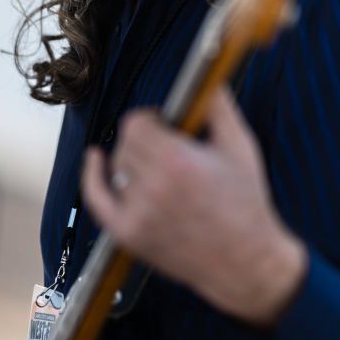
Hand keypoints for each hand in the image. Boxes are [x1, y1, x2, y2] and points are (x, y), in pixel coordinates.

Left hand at [82, 84, 307, 325]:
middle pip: (126, 143)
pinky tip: (95, 159)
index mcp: (177, 161)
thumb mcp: (241, 146)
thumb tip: (205, 78)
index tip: (167, 123)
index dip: (151, 118)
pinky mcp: (129, 234)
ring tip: (159, 169)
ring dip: (132, 160)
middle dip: (145, 138)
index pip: (137, 123)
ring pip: (117, 166)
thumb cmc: (246, 203)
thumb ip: (218, 106)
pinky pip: (98, 198)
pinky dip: (93, 176)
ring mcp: (136, 213)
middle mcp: (152, 187)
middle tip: (169, 146)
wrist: (245, 262)